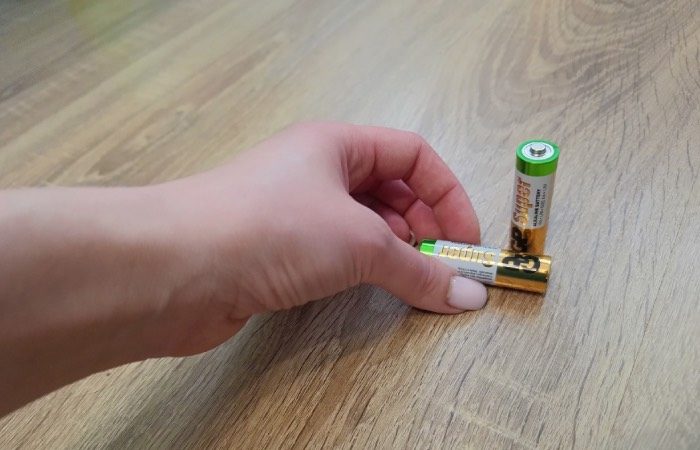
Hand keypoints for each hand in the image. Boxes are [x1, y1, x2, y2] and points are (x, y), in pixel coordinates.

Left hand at [154, 122, 485, 355]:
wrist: (175, 269)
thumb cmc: (270, 229)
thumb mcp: (358, 242)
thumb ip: (418, 270)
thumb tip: (469, 295)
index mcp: (336, 145)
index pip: (411, 155)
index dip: (446, 194)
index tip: (466, 241)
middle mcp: (315, 171)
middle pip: (389, 190)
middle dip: (424, 226)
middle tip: (443, 267)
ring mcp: (295, 211)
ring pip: (363, 224)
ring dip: (396, 251)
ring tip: (415, 281)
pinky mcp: (278, 251)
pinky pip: (336, 253)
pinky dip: (363, 269)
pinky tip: (374, 289)